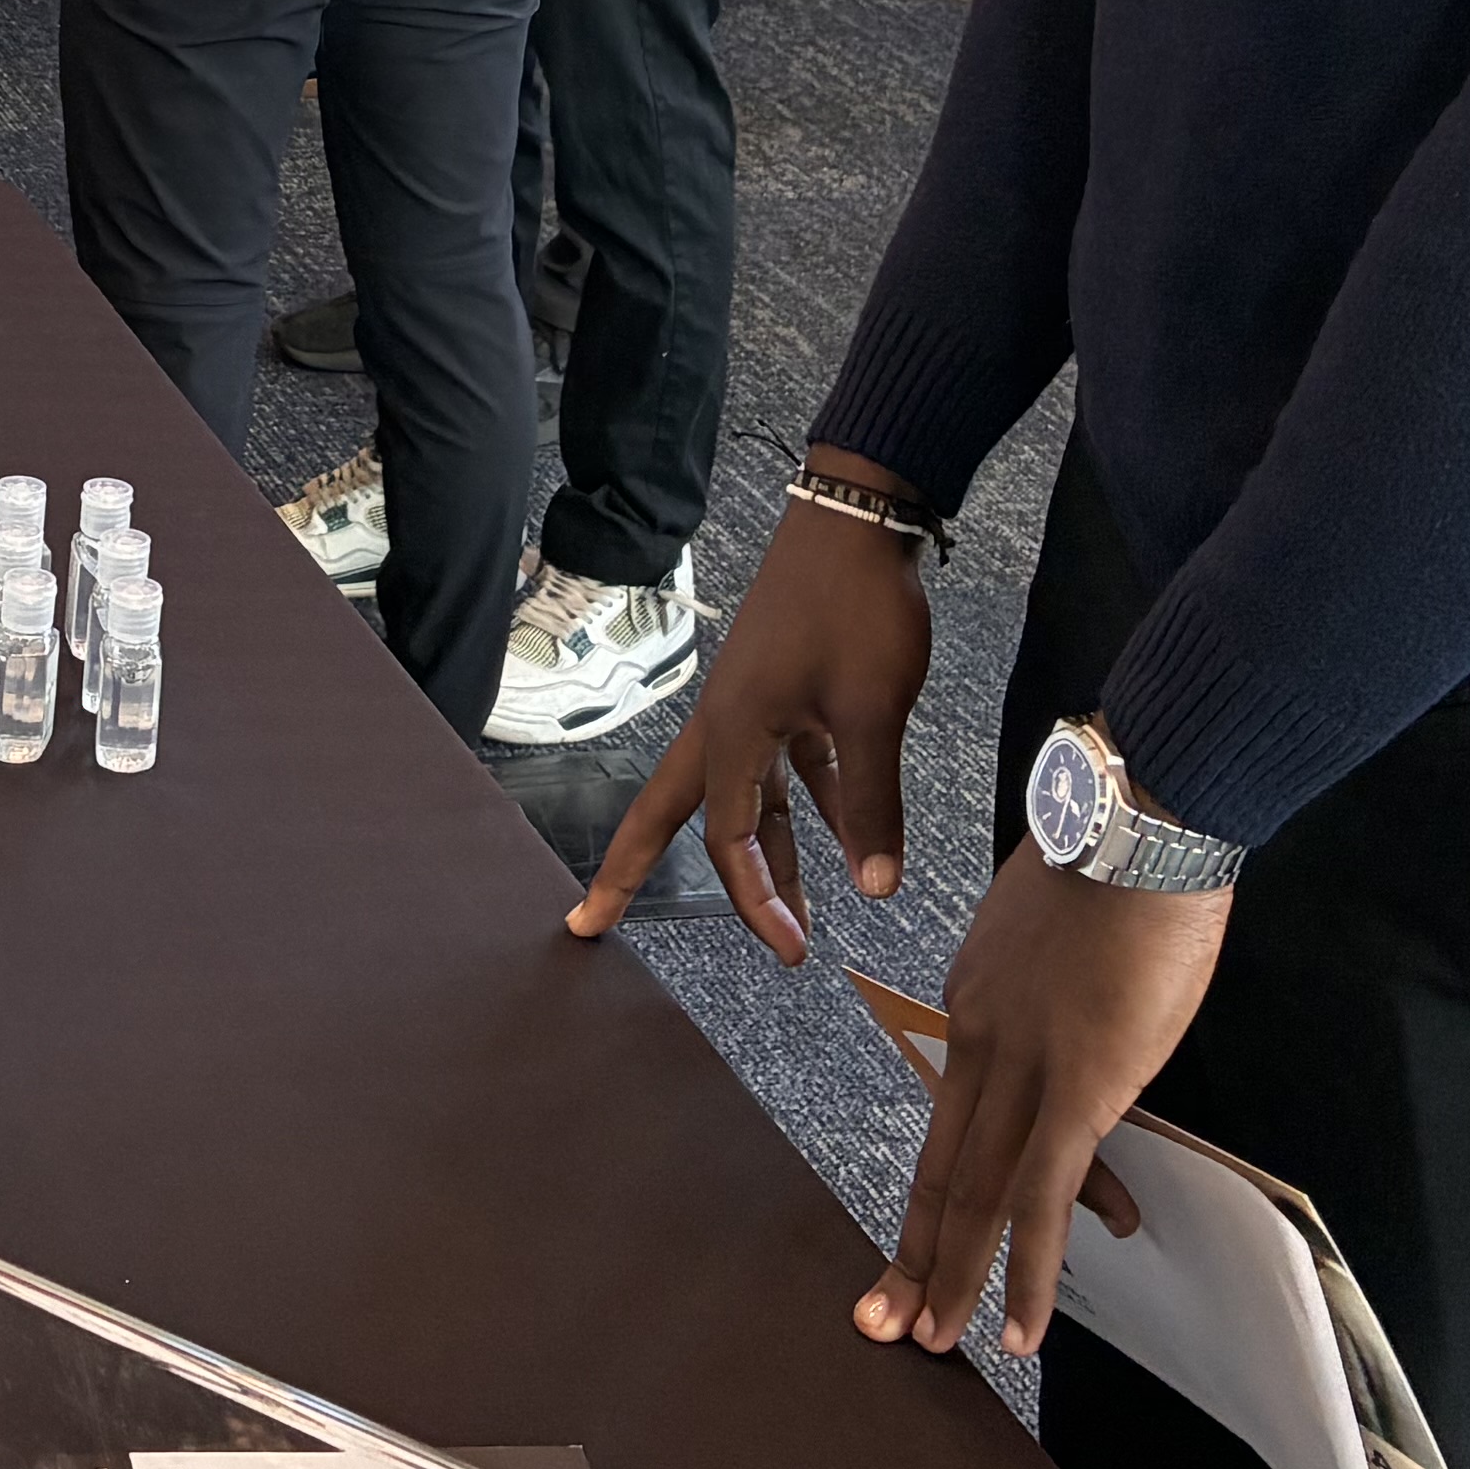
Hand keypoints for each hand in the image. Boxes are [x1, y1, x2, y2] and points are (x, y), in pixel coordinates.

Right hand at [568, 479, 933, 959]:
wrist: (859, 515)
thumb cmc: (855, 605)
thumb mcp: (872, 711)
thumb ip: (872, 802)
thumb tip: (878, 887)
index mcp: (733, 728)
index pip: (728, 837)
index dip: (757, 900)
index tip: (791, 953)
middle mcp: (728, 720)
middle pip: (674, 812)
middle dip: (634, 868)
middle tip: (591, 920)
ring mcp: (754, 702)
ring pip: (745, 795)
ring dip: (769, 853)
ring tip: (799, 915)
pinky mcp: (786, 687)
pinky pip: (789, 763)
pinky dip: (815, 800)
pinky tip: (851, 836)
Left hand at [868, 855, 1226, 1353]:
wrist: (1133, 820)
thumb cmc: (1115, 852)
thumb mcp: (1062, 920)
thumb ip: (1058, 976)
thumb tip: (1086, 1011)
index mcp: (976, 996)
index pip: (962, 1107)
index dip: (948, 1174)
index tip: (930, 1222)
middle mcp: (980, 1038)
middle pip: (942, 1163)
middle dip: (913, 1251)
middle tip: (884, 1319)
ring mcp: (1022, 1069)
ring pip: (976, 1194)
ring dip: (955, 1277)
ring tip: (936, 1342)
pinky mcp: (1076, 1091)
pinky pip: (1040, 1201)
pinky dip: (1026, 1273)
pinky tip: (1020, 1329)